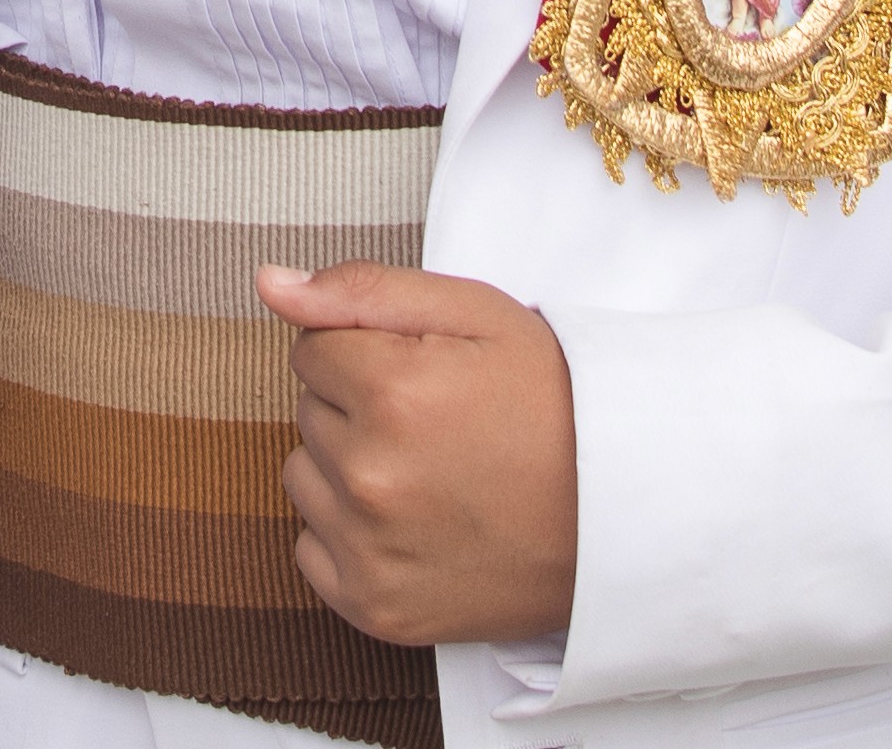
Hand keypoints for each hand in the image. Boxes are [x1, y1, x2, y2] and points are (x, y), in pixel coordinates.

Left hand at [259, 261, 575, 647]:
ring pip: (304, 476)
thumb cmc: (553, 404)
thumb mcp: (477, 314)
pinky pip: (310, 550)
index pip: (310, 348)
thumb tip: (270, 284)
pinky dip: (349, 536)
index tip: (426, 374)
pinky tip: (414, 524)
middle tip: (439, 425)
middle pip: (308, 411)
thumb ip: (363, 290)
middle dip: (359, 408)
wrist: (621, 515)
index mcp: (391, 392)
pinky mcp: (375, 607)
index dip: (368, 353)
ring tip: (429, 473)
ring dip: (347, 469)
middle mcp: (370, 476)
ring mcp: (370, 551)